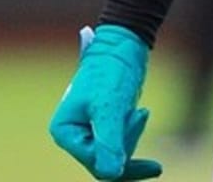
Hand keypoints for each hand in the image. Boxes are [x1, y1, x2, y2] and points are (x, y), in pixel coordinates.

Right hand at [49, 24, 162, 178]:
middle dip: (127, 140)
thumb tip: (111, 175)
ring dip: (132, 134)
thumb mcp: (110, 106)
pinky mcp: (105, 125)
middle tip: (142, 113)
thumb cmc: (111, 70)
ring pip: (115, 154)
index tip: (139, 116)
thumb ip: (109, 141)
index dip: (119, 148)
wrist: (124, 43)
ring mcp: (89, 131)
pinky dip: (133, 137)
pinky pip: (120, 146)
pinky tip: (148, 138)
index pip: (93, 160)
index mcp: (65, 131)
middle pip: (104, 160)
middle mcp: (74, 134)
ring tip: (141, 110)